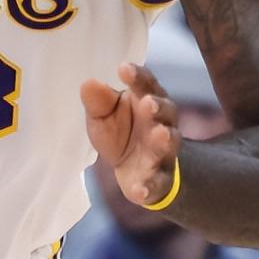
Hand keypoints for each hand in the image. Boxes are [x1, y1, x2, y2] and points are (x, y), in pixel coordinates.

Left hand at [81, 63, 180, 208]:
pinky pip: (158, 183)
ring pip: (169, 144)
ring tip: (160, 134)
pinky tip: (140, 189)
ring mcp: (163, 152)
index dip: (137, 76)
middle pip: (165, 111)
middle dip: (157, 107)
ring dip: (164, 139)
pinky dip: (150, 187)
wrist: (135, 171)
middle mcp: (161, 123)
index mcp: (147, 100)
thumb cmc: (120, 132)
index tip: (123, 68)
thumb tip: (89, 83)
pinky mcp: (159, 180)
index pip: (145, 84)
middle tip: (148, 102)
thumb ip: (98, 101)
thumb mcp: (103, 115)